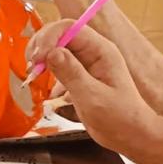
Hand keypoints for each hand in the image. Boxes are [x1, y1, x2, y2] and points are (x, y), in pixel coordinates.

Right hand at [26, 19, 159, 154]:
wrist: (130, 135)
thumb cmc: (121, 118)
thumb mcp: (93, 97)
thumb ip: (72, 74)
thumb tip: (52, 52)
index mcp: (101, 51)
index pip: (70, 28)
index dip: (50, 37)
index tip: (38, 58)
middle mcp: (93, 52)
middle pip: (60, 34)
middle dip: (42, 45)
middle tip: (32, 65)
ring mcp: (86, 63)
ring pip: (57, 48)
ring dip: (42, 56)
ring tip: (34, 72)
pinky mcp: (79, 76)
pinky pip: (58, 64)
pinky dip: (46, 68)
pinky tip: (41, 80)